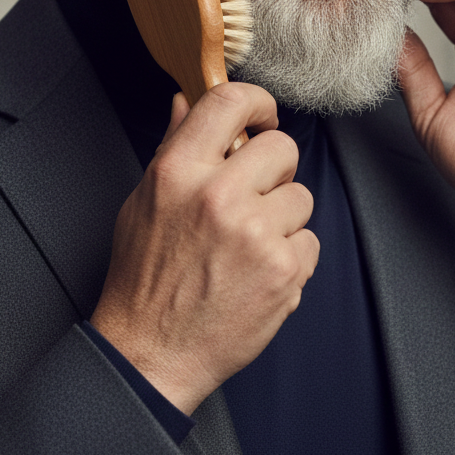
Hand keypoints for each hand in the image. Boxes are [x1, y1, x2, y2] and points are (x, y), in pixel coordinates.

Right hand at [89, 83, 318, 414]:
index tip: (262, 118)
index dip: (256, 103)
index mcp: (179, 171)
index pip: (231, 101)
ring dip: (283, 219)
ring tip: (248, 245)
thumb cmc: (144, 278)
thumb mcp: (144, 201)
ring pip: (301, 196)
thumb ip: (173, 146)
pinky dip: (291, 258)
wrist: (150, 353)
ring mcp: (255, 234)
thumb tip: (185, 101)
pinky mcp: (282, 271)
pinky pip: (310, 242)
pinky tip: (258, 273)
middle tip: (254, 195)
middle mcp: (218, 195)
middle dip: (274, 169)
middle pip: (282, 147)